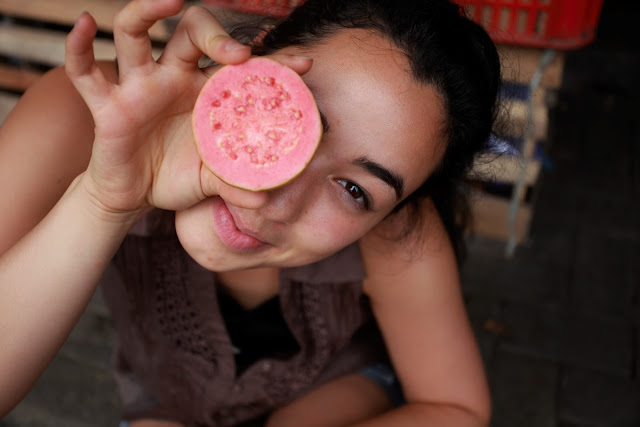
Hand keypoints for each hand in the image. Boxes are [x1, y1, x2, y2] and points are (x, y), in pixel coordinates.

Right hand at [65, 0, 311, 218]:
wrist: (137, 194)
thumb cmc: (177, 176)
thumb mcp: (212, 180)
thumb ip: (237, 184)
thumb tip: (264, 200)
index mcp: (206, 91)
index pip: (240, 65)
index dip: (272, 61)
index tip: (302, 65)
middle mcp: (173, 77)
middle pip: (190, 33)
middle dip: (216, 35)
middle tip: (239, 54)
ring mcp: (139, 86)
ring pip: (135, 34)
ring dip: (147, 12)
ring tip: (168, 0)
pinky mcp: (107, 104)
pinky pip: (85, 71)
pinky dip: (79, 47)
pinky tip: (84, 24)